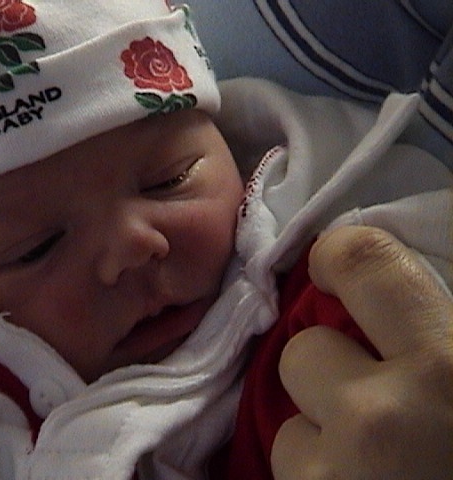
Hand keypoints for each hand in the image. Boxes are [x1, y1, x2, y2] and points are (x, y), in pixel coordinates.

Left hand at [271, 226, 452, 478]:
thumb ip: (442, 339)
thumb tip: (393, 295)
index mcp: (451, 368)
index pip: (363, 261)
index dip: (339, 258)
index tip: (334, 269)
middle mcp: (385, 415)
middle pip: (304, 349)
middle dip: (330, 370)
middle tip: (373, 402)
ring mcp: (336, 471)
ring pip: (290, 420)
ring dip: (322, 437)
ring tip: (378, 469)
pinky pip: (289, 470)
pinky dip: (317, 478)